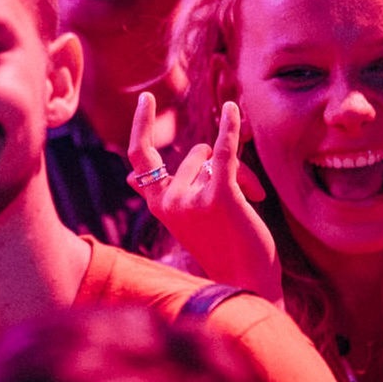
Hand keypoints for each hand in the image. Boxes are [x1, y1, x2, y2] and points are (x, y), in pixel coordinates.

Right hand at [126, 93, 282, 300]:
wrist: (246, 282)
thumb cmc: (219, 250)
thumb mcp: (183, 219)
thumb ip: (160, 194)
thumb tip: (129, 179)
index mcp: (157, 204)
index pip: (140, 157)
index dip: (142, 125)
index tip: (147, 99)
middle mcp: (168, 200)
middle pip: (195, 154)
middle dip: (219, 163)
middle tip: (245, 191)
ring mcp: (191, 199)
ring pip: (216, 158)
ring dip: (241, 174)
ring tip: (253, 202)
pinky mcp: (220, 197)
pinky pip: (225, 151)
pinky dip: (230, 128)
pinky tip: (234, 109)